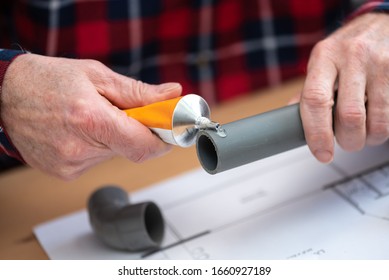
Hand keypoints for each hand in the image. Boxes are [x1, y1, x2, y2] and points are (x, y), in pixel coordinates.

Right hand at [1, 54, 181, 179]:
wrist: (3, 95)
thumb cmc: (47, 79)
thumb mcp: (97, 75)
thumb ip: (139, 92)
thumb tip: (172, 95)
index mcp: (90, 119)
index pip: (143, 145)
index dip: (162, 140)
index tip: (169, 131)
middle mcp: (79, 148)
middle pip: (131, 149)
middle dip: (135, 131)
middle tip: (122, 112)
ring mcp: (70, 164)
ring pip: (114, 155)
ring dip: (113, 138)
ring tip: (91, 118)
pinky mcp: (63, 172)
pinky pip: (96, 161)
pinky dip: (96, 146)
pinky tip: (78, 131)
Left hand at [300, 12, 388, 162]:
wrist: (382, 24)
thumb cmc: (347, 49)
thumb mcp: (323, 63)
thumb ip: (310, 92)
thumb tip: (289, 121)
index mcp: (324, 56)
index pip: (315, 100)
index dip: (317, 134)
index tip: (321, 154)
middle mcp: (352, 56)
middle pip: (349, 116)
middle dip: (348, 140)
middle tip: (347, 142)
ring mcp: (381, 63)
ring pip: (377, 120)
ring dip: (370, 137)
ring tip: (364, 134)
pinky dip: (385, 126)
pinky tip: (378, 117)